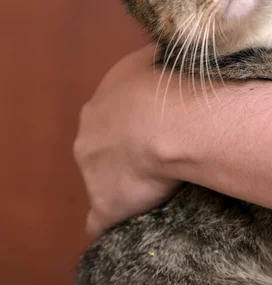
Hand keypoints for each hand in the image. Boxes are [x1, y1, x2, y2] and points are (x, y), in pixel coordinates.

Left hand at [74, 45, 198, 237]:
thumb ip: (154, 61)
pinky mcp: (105, 204)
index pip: (111, 117)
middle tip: (157, 158)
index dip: (132, 124)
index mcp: (101, 104)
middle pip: (101, 149)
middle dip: (122, 153)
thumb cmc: (168, 83)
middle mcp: (88, 136)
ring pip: (101, 182)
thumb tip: (163, 57)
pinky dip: (111, 223)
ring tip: (155, 191)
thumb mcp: (159, 57)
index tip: (154, 129)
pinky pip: (100, 222)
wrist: (169, 118)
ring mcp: (92, 173)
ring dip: (121, 186)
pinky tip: (127, 228)